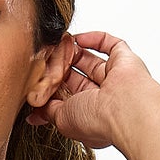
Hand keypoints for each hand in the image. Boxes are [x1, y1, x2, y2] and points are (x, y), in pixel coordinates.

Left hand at [24, 29, 159, 150]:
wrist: (125, 110)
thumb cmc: (97, 120)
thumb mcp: (62, 119)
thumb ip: (48, 111)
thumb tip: (35, 112)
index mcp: (90, 115)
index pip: (67, 98)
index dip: (52, 90)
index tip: (38, 81)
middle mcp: (103, 98)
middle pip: (77, 77)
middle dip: (60, 68)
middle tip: (45, 58)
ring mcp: (114, 78)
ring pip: (90, 60)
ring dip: (73, 52)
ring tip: (57, 45)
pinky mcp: (125, 59)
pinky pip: (109, 44)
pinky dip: (93, 39)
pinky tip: (77, 39)